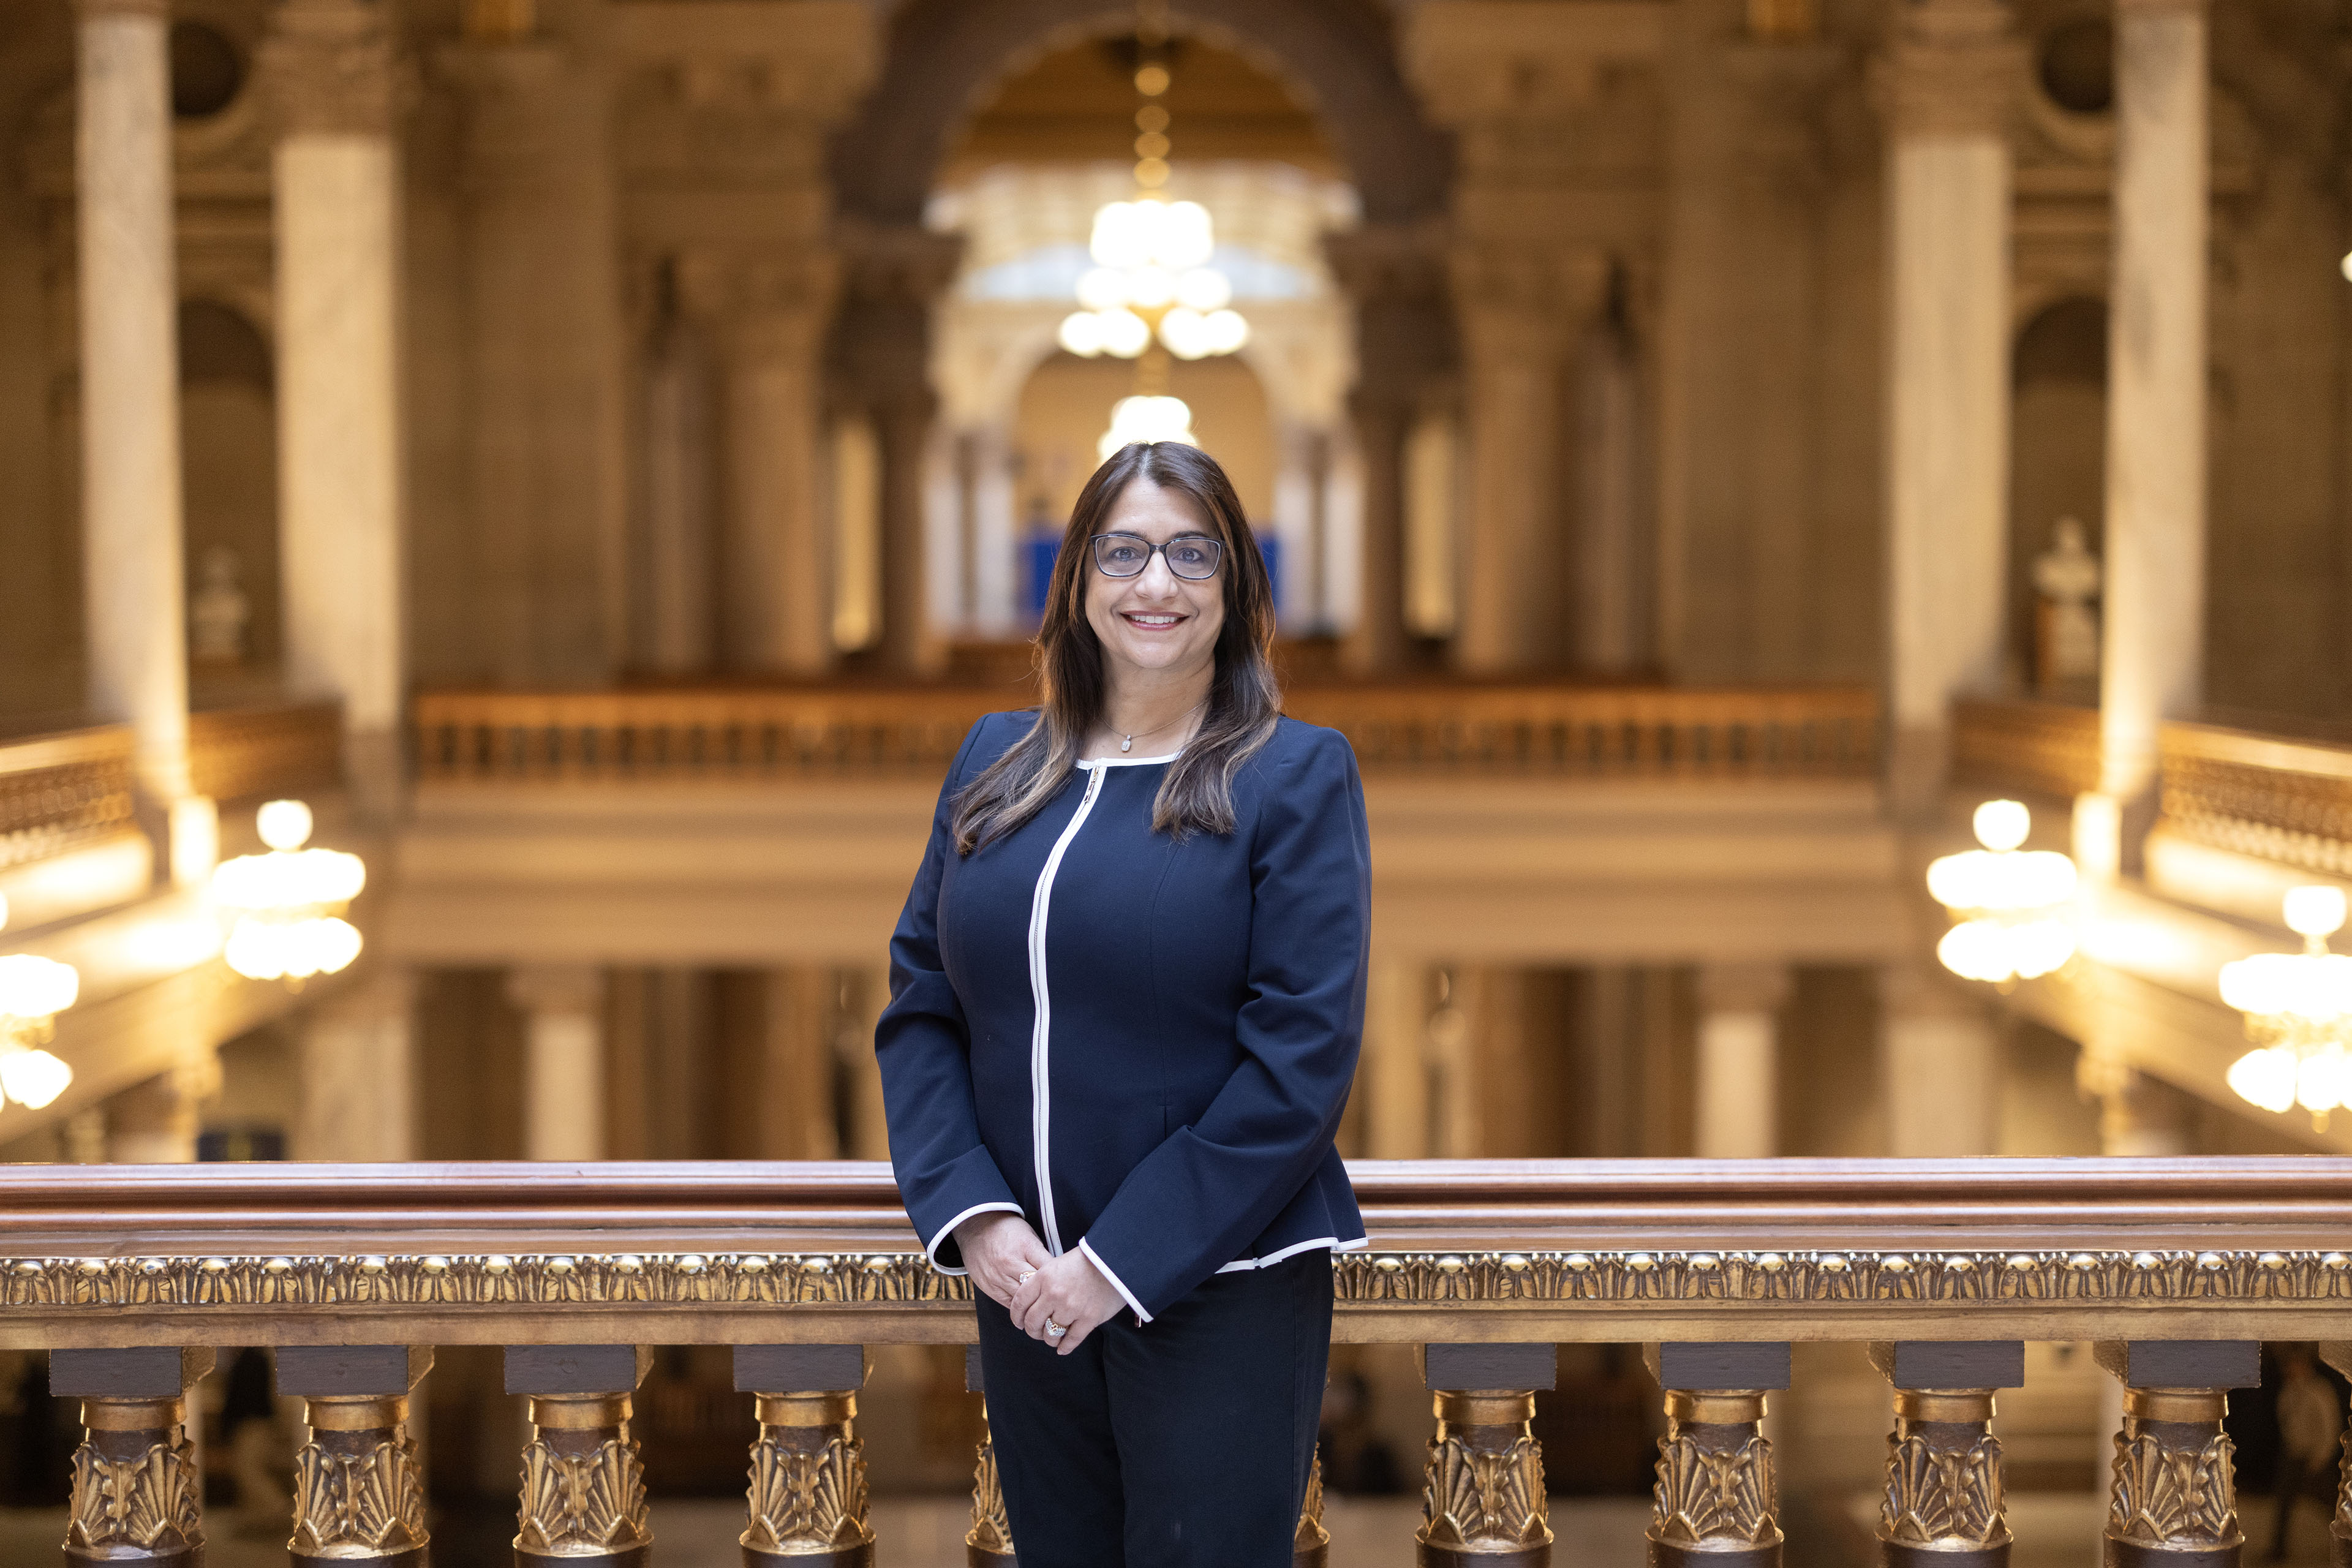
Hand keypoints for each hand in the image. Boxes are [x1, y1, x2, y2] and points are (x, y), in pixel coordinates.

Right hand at [955, 1211, 1051, 1307]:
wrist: (975, 1227)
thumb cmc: (1008, 1230)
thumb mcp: (1029, 1235)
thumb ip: (1041, 1255)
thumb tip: (1057, 1274)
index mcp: (1025, 1247)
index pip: (1048, 1269)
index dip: (1059, 1279)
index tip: (1065, 1285)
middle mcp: (1010, 1263)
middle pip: (1035, 1287)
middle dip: (1047, 1295)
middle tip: (1058, 1302)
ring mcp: (998, 1276)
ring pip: (1022, 1299)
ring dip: (1033, 1304)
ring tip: (1045, 1309)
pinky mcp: (988, 1286)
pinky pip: (1008, 1303)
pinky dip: (1019, 1306)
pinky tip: (1028, 1308)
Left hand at [1009, 1248, 1124, 1354]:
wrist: (1115, 1259)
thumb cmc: (1088, 1259)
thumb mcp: (1058, 1263)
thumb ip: (1044, 1281)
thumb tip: (1034, 1299)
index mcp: (1043, 1277)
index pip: (1019, 1302)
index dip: (1016, 1316)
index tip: (1019, 1322)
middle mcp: (1054, 1294)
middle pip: (1032, 1321)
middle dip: (1031, 1331)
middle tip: (1035, 1332)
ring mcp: (1071, 1308)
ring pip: (1050, 1334)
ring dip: (1049, 1340)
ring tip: (1051, 1339)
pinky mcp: (1089, 1318)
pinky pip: (1071, 1340)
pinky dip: (1065, 1347)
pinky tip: (1062, 1348)